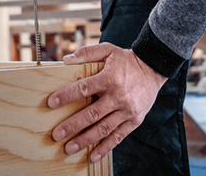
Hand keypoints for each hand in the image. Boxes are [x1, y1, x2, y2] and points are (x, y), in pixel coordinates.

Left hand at [48, 43, 166, 162]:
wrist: (153, 69)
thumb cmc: (126, 60)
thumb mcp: (108, 50)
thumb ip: (87, 53)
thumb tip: (66, 60)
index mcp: (109, 78)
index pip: (84, 88)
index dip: (67, 95)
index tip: (51, 103)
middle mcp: (118, 96)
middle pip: (92, 113)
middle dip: (73, 125)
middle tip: (56, 134)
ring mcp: (127, 110)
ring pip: (104, 128)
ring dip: (85, 140)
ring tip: (69, 148)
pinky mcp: (134, 120)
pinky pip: (118, 136)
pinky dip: (105, 148)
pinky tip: (93, 156)